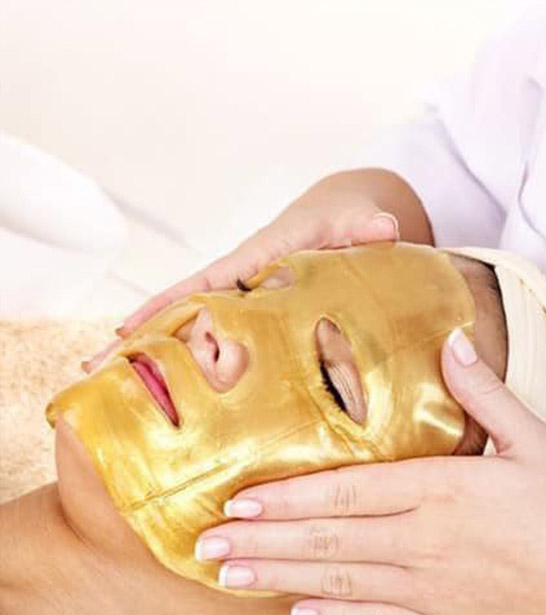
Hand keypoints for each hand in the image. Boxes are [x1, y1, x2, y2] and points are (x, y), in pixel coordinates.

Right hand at [83, 173, 399, 372]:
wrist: (343, 218)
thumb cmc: (342, 216)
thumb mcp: (354, 219)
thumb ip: (364, 227)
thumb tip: (384, 230)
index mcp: (255, 259)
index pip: (200, 285)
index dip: (161, 308)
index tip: (121, 334)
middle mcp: (242, 283)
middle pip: (185, 316)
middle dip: (141, 343)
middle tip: (93, 380)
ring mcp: (248, 304)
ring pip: (197, 333)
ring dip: (158, 360)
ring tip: (116, 398)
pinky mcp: (260, 318)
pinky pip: (224, 342)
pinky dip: (196, 362)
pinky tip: (176, 392)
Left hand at [195, 329, 545, 614]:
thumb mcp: (535, 442)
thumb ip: (485, 393)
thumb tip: (450, 342)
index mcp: (444, 492)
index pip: (348, 493)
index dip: (288, 497)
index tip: (240, 498)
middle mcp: (425, 543)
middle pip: (329, 540)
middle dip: (262, 540)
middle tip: (208, 541)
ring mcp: (429, 590)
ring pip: (340, 582)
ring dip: (280, 578)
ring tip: (231, 576)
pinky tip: (298, 613)